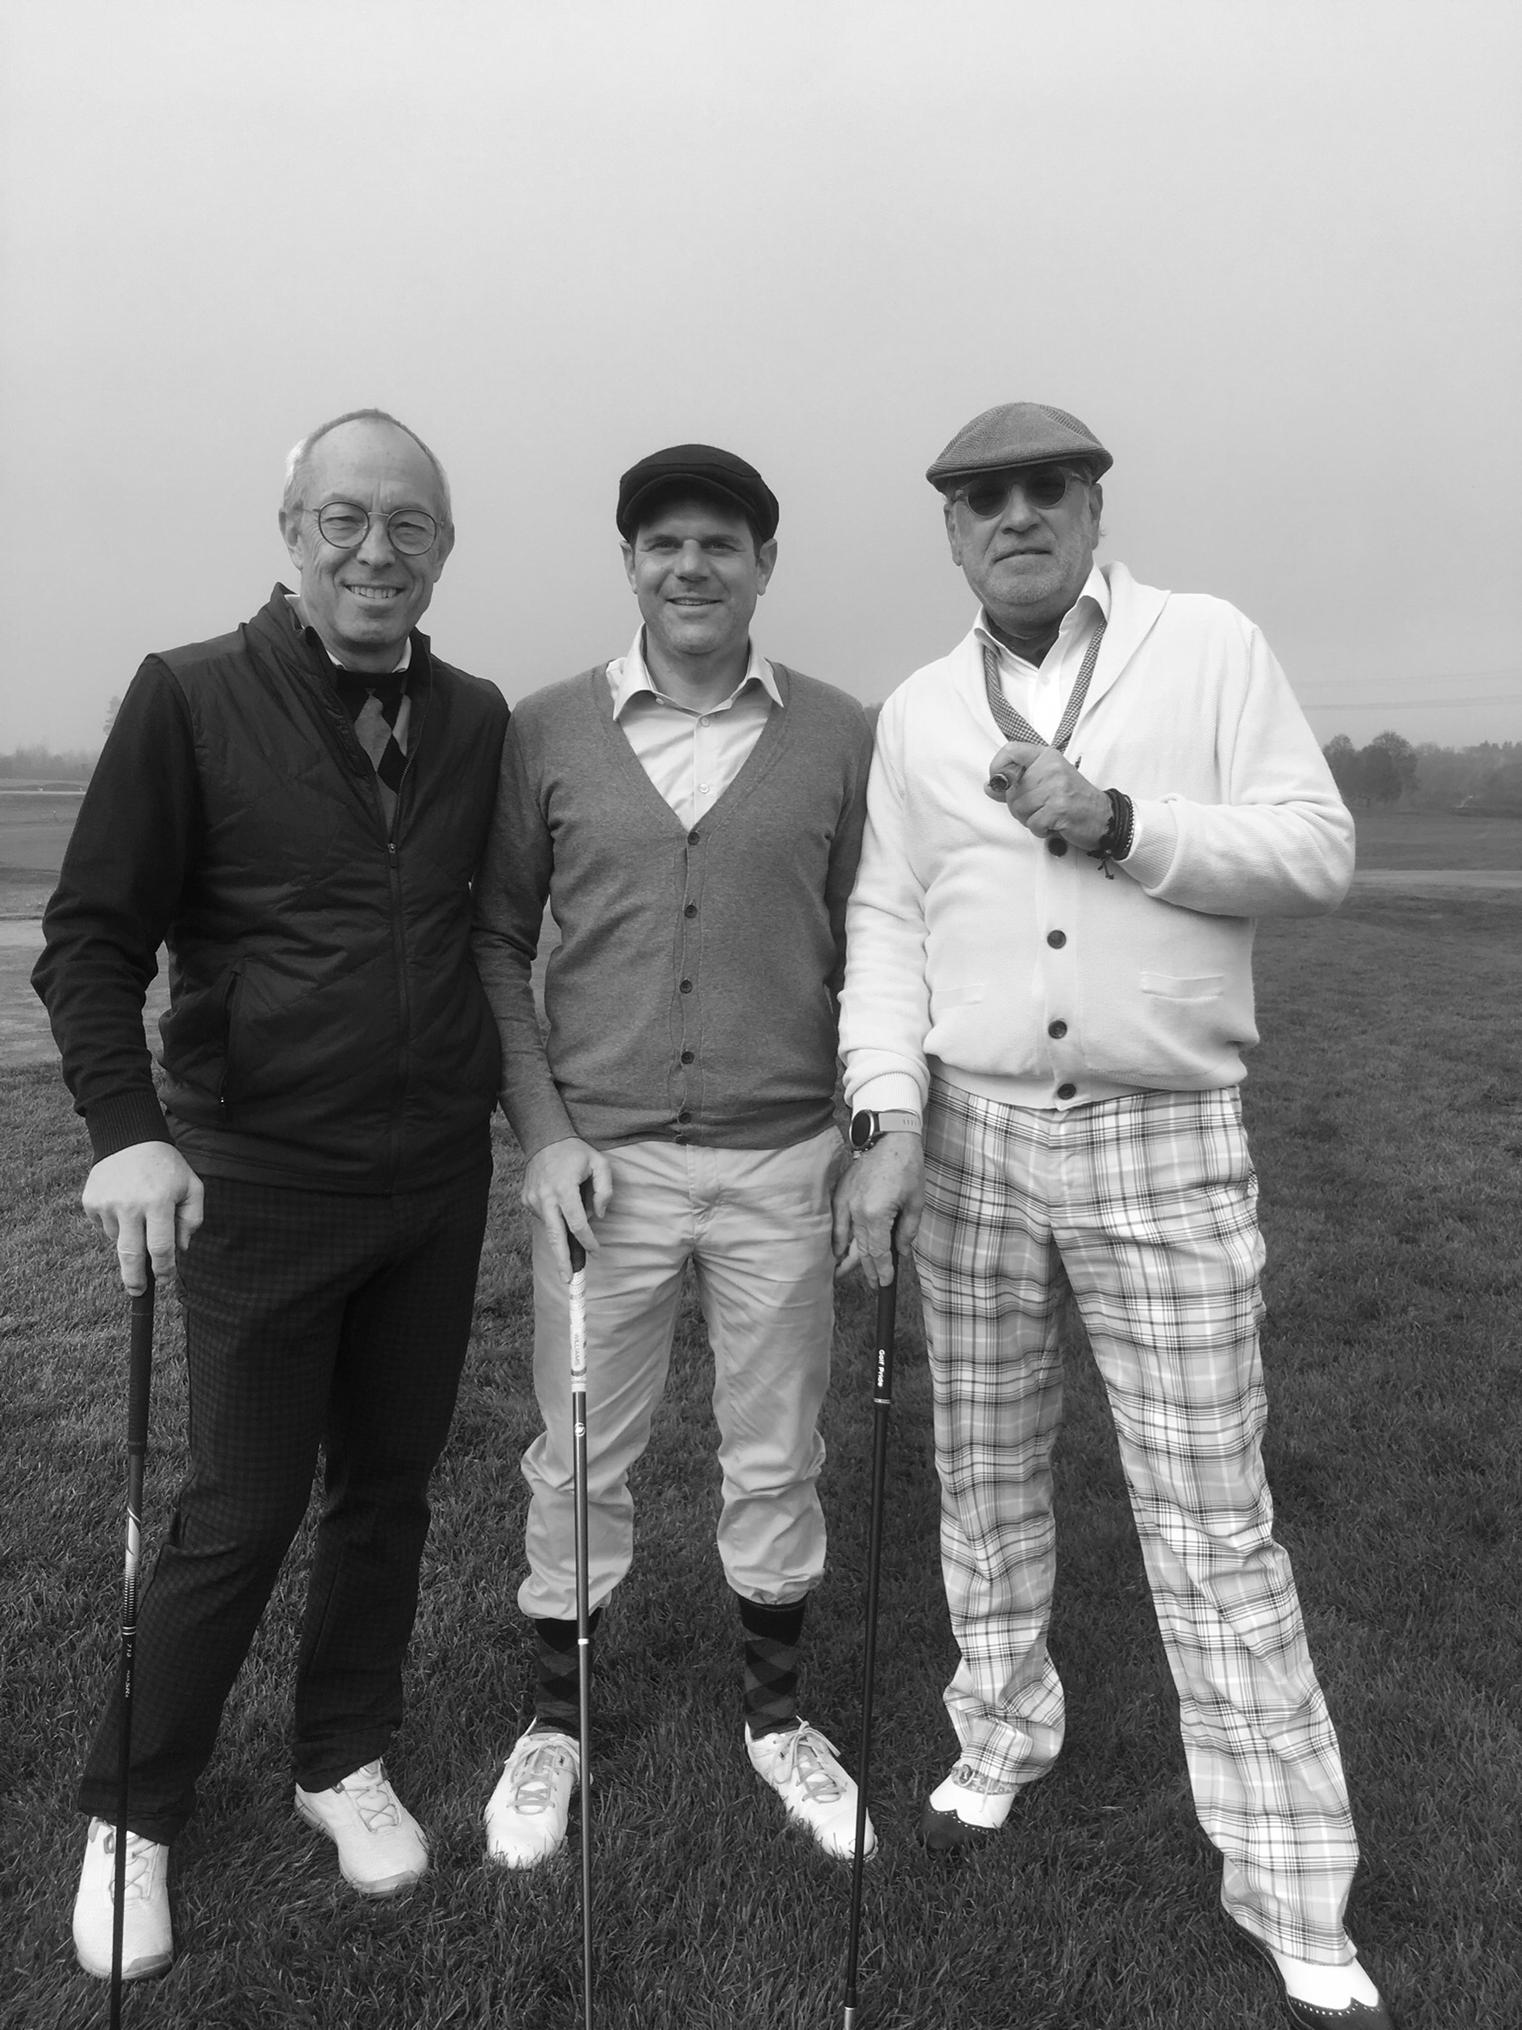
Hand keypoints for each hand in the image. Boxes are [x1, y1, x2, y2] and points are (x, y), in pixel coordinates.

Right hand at [82, 1141, 204, 1292]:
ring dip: (129, 1237)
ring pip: (118, 1239)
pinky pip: (103, 1226)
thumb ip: (192, 1219)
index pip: (161, 1247)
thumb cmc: (166, 1167)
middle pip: (131, 1256)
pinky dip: (115, 1223)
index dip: (164, 1269)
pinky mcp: (90, 1201)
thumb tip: (180, 1250)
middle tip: (138, 1292)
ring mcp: (107, 1204)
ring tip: (139, 1213)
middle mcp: (130, 1205)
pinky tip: (123, 1203)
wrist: (129, 1138)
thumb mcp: (192, 1187)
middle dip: (135, 1279)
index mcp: (159, 1202)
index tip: (165, 1279)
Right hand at [522, 1138, 612, 1281]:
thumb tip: (598, 1215)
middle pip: (554, 1236)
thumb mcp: (600, 1164)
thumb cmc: (576, 1153)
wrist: (544, 1139)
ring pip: (550, 1227)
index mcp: (563, 1188)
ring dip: (562, 1233)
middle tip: (567, 1280)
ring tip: (571, 1221)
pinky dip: (554, 1218)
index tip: (595, 1251)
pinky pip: (544, 1217)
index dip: (587, 1240)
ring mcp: (532, 1199)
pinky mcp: (526, 1200)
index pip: (577, 1223)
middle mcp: (545, 1197)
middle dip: (561, 1260)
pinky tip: (559, 1205)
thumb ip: (605, 1190)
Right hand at [831, 1135, 923, 1288]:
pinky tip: (836, 1250)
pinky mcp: (841, 1192)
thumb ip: (907, 1230)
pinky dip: (836, 1238)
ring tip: (848, 1275)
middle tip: (874, 1284)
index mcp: (876, 1214)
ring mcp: (845, 1202)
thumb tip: (901, 1251)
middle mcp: (856, 1211)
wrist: (889, 1137)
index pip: (878, 1251)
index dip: (882, 1270)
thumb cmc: (906, 1166)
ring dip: (850, 1257)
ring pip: (847, 1238)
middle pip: (861, 1248)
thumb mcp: (915, 1202)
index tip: (886, 1282)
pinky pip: (836, 1222)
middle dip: (868, 1268)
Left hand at [985, 739, 1109, 849]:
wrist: (1104, 816)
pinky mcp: (1059, 808)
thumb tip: (989, 786)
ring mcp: (1056, 787)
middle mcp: (1051, 768)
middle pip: (1011, 789)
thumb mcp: (1045, 783)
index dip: (998, 768)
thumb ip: (1016, 784)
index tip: (1000, 782)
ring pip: (1018, 808)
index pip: (1011, 750)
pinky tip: (1054, 824)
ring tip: (1047, 815)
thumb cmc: (1073, 799)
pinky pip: (1032, 823)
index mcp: (1047, 757)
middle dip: (1018, 806)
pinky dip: (1040, 830)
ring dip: (1029, 819)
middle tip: (1039, 808)